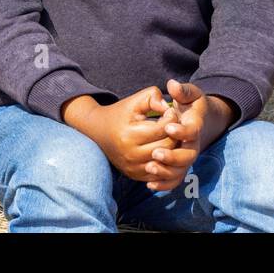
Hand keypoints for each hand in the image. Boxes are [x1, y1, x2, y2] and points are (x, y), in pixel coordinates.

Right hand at [64, 86, 179, 181]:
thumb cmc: (120, 114)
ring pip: (165, 162)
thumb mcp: (134, 101)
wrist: (98, 131)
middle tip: (174, 126)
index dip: (171, 119)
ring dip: (172, 149)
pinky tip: (164, 149)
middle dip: (175, 135)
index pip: (162, 130)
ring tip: (170, 136)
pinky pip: (159, 173)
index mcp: (129, 135)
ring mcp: (133, 168)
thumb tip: (168, 107)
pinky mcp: (135, 175)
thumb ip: (152, 97)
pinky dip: (165, 163)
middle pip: (166, 147)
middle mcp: (130, 155)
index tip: (170, 112)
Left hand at [139, 79, 233, 191]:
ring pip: (180, 171)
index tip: (168, 128)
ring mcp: (187, 157)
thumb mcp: (189, 93)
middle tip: (155, 153)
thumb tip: (172, 85)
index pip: (191, 131)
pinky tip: (149, 184)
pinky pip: (174, 180)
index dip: (181, 131)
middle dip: (172, 156)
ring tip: (150, 167)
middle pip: (188, 156)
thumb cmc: (191, 104)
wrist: (200, 120)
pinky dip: (164, 184)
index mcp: (195, 126)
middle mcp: (193, 145)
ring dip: (166, 172)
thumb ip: (182, 90)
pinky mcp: (180, 166)